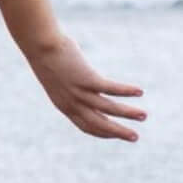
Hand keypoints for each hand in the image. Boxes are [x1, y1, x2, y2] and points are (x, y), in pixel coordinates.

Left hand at [25, 35, 145, 142]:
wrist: (39, 44)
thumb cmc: (48, 56)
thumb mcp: (58, 78)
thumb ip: (70, 85)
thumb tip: (83, 82)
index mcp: (64, 105)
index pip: (87, 126)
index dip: (103, 133)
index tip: (116, 134)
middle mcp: (72, 103)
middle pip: (99, 124)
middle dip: (118, 132)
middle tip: (135, 138)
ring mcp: (79, 92)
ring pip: (108, 109)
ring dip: (128, 113)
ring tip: (144, 116)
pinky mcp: (86, 79)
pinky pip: (110, 89)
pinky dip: (126, 91)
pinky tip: (140, 91)